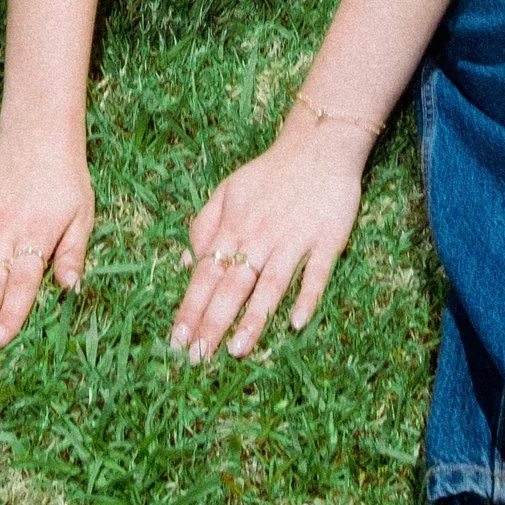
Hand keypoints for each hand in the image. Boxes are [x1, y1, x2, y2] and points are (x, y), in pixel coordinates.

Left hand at [169, 116, 366, 363]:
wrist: (317, 146)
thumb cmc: (269, 174)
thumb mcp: (227, 190)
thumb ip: (204, 224)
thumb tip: (187, 264)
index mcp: (233, 225)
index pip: (206, 273)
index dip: (191, 307)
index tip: (177, 340)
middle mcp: (259, 235)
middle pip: (232, 285)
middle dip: (213, 322)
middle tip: (199, 359)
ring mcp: (294, 239)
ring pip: (270, 284)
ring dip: (254, 318)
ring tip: (237, 350)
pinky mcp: (326, 239)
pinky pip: (316, 273)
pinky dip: (307, 296)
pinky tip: (297, 322)